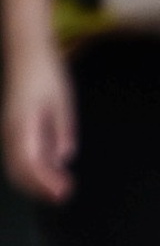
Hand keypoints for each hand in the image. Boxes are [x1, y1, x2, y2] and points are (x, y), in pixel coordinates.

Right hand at [3, 49, 75, 203]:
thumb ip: (63, 130)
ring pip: (16, 166)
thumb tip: (64, 157)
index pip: (29, 163)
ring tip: (61, 186)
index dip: (44, 182)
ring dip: (36, 181)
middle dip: (40, 188)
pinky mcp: (12, 127)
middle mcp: (10, 129)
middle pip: (19, 170)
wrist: (25, 50)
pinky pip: (18, 155)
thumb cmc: (46, 72)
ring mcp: (9, 129)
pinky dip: (33, 168)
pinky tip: (52, 169)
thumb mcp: (62, 101)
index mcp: (22, 123)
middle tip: (64, 194)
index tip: (64, 192)